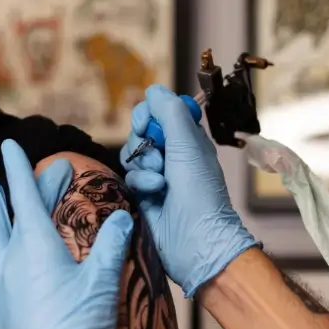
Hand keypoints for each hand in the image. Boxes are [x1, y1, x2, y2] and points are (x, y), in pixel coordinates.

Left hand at [0, 139, 134, 328]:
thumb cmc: (81, 323)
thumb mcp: (103, 278)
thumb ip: (112, 243)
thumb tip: (124, 217)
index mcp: (37, 243)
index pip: (26, 195)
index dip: (20, 168)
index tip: (11, 145)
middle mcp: (11, 257)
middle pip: (12, 212)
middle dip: (21, 187)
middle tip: (40, 172)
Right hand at [119, 85, 259, 297]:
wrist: (196, 239)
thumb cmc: (199, 190)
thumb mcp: (187, 144)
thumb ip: (169, 112)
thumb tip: (153, 89)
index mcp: (187, 140)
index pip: (159, 113)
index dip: (149, 115)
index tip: (146, 124)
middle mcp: (172, 155)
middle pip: (140, 133)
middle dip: (143, 143)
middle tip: (158, 158)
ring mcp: (156, 177)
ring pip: (131, 155)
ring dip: (143, 165)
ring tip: (159, 181)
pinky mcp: (143, 197)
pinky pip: (129, 177)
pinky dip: (140, 183)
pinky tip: (153, 193)